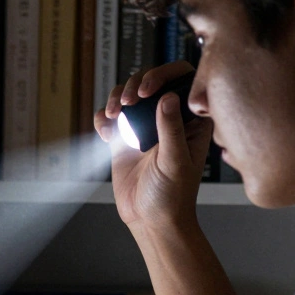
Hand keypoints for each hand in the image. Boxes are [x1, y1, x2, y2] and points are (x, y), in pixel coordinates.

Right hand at [94, 61, 212, 233]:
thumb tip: (167, 97)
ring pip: (128, 94)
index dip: (163, 75)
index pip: (181, 79)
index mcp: (192, 120)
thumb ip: (171, 130)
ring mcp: (145, 126)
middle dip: (134, 85)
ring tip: (114, 116)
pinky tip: (106, 133)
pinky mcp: (124, 137)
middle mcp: (168, 118)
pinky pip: (110, 116)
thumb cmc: (172, 196)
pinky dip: (103, 118)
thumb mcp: (175, 162)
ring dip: (116, 98)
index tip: (146, 90)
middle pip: (150, 81)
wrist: (150, 219)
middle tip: (128, 103)